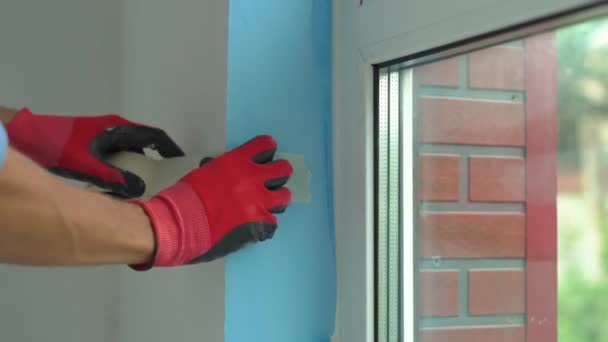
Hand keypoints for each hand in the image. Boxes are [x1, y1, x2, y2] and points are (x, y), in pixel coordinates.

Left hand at [6, 107, 183, 196]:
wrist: (29, 135)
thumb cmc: (62, 146)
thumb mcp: (94, 166)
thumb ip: (118, 179)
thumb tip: (141, 190)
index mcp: (120, 129)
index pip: (156, 136)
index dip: (171, 149)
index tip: (181, 163)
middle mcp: (114, 129)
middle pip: (143, 144)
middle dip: (155, 161)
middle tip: (164, 180)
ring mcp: (101, 135)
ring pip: (128, 151)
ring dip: (136, 166)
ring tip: (143, 186)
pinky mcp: (90, 143)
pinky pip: (115, 156)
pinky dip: (121, 169)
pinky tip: (116, 185)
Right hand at [131, 135, 292, 268]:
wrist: (178, 223)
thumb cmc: (185, 196)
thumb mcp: (205, 173)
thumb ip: (223, 169)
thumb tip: (227, 171)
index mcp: (237, 161)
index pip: (266, 145)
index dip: (267, 151)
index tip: (266, 157)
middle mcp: (252, 178)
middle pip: (283, 169)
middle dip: (279, 174)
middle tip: (272, 181)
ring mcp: (258, 201)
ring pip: (284, 196)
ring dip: (276, 200)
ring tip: (268, 205)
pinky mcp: (258, 223)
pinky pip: (273, 222)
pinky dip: (265, 224)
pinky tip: (256, 225)